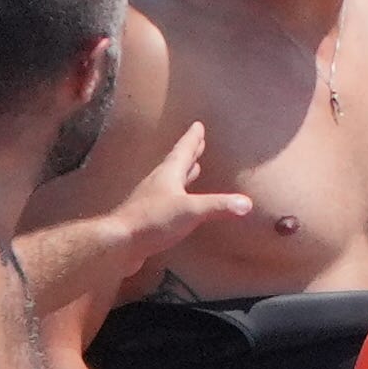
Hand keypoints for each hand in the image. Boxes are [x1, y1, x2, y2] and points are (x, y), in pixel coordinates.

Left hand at [112, 122, 253, 269]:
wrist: (120, 243)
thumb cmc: (153, 220)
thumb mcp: (190, 211)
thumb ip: (218, 206)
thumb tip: (246, 203)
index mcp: (169, 174)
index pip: (183, 151)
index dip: (192, 139)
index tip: (198, 126)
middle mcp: (159, 182)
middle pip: (177, 163)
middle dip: (189, 153)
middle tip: (199, 143)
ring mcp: (152, 200)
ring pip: (171, 181)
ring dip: (183, 174)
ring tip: (193, 169)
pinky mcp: (148, 218)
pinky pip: (167, 201)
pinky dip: (178, 196)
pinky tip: (180, 204)